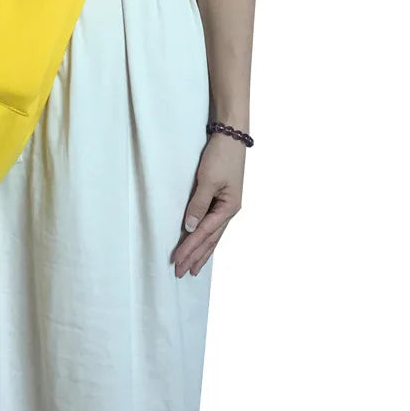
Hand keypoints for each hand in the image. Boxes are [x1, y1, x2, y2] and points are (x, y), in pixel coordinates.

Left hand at [171, 132, 244, 276]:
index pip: (204, 234)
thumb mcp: (208, 180)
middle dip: (195, 256)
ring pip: (212, 235)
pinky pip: (212, 224)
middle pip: (210, 240)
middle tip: (181, 273)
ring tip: (193, 268)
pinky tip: (202, 245)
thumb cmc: (220, 157)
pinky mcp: (222, 199)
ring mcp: (226, 206)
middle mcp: (229, 211)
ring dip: (202, 251)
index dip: (190, 249)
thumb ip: (198, 204)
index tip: (177, 262)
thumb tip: (189, 227)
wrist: (231, 137)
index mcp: (228, 208)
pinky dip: (206, 237)